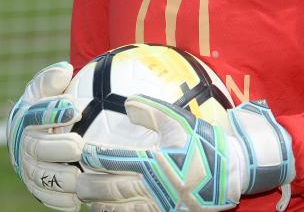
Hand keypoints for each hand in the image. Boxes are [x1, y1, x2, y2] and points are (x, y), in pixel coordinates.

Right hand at [7, 62, 83, 211]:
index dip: (53, 112)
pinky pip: (46, 197)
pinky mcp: (38, 188)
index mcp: (27, 118)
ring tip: (79, 175)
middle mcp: (24, 145)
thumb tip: (64, 70)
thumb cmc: (50, 104)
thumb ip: (53, 79)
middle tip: (79, 146)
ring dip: (60, 178)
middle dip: (57, 148)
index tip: (75, 108)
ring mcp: (29, 168)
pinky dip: (59, 200)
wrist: (40, 133)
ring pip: (41, 176)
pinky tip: (76, 199)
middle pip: (37, 149)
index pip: (35, 114)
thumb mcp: (48, 88)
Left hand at [77, 96, 294, 211]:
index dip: (94, 157)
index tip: (81, 152)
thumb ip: (152, 111)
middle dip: (89, 184)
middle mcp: (151, 186)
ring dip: (99, 202)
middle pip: (111, 188)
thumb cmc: (203, 144)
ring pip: (119, 207)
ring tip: (86, 197)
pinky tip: (109, 210)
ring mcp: (157, 205)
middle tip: (74, 179)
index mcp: (153, 161)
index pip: (114, 160)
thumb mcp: (180, 121)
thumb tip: (128, 102)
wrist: (229, 173)